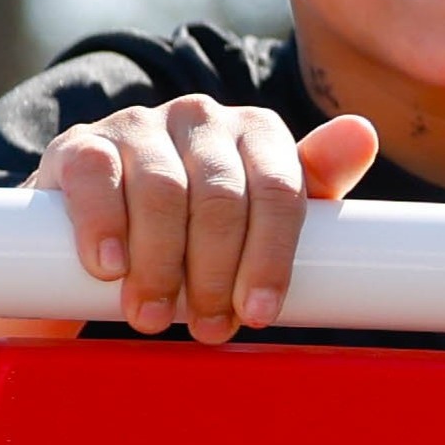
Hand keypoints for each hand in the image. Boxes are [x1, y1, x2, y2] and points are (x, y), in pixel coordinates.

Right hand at [27, 97, 380, 339]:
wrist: (103, 233)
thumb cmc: (197, 232)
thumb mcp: (261, 219)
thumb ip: (312, 186)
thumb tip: (363, 133)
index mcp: (256, 132)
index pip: (279, 189)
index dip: (272, 256)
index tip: (261, 314)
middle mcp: (201, 116)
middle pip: (222, 196)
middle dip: (217, 272)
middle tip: (208, 328)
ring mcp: (138, 124)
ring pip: (162, 191)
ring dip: (161, 264)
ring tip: (154, 317)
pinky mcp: (80, 144)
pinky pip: (97, 177)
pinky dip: (104, 226)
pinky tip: (109, 267)